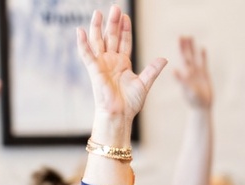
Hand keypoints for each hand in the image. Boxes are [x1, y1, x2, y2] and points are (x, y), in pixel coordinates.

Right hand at [76, 6, 166, 141]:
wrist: (120, 114)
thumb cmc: (130, 102)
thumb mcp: (145, 83)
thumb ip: (153, 70)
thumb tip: (164, 59)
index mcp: (122, 63)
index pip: (124, 41)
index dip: (125, 29)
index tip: (126, 16)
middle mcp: (111, 61)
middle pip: (111, 37)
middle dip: (113, 22)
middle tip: (115, 7)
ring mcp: (101, 64)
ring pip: (98, 41)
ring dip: (97, 27)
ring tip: (98, 12)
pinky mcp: (93, 69)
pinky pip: (86, 54)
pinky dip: (82, 42)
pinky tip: (80, 30)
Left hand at [172, 36, 211, 109]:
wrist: (202, 107)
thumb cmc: (194, 101)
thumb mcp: (187, 90)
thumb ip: (181, 80)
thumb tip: (174, 71)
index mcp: (186, 73)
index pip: (183, 57)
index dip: (181, 48)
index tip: (179, 38)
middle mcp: (191, 71)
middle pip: (187, 55)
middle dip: (185, 46)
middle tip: (183, 35)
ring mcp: (198, 73)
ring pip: (195, 57)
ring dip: (192, 48)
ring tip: (191, 37)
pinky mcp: (205, 76)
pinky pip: (203, 63)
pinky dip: (203, 56)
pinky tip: (202, 48)